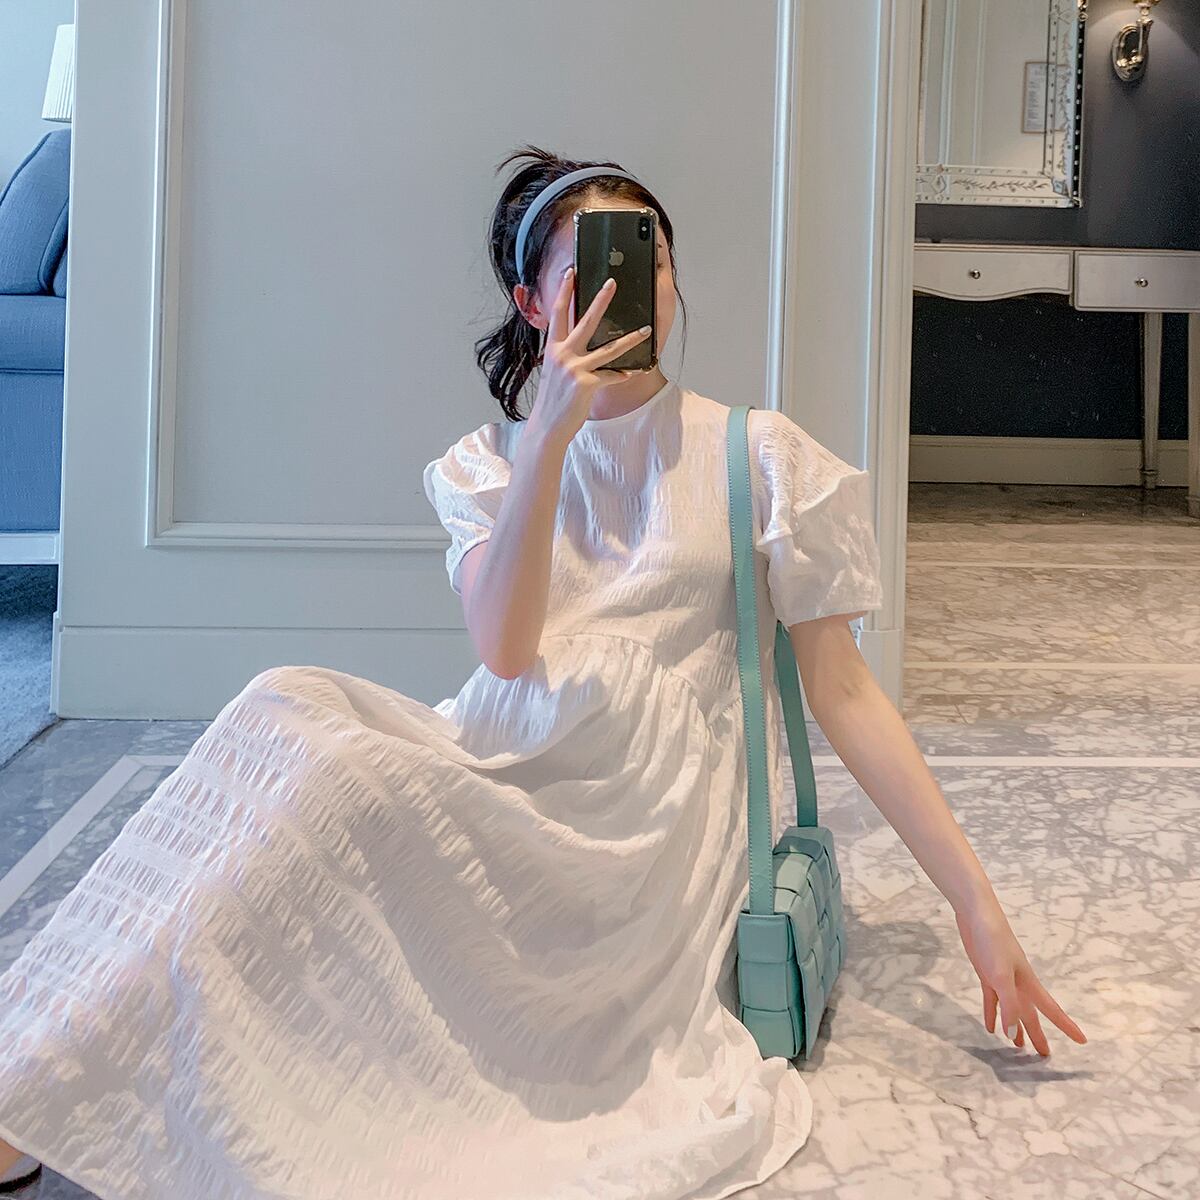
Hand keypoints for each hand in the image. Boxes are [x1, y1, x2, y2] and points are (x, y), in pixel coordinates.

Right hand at [527, 266, 652, 447]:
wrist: (548, 425)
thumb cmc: (554, 398)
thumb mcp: (555, 370)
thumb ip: (566, 353)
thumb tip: (582, 339)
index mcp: (553, 348)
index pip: (559, 313)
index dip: (563, 291)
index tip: (571, 272)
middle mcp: (563, 354)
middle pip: (585, 320)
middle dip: (600, 300)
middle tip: (612, 283)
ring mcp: (575, 369)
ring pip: (609, 349)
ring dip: (630, 339)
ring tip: (646, 330)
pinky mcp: (586, 384)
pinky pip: (612, 376)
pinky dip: (623, 375)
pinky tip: (634, 371)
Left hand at [954, 897, 1087, 1055]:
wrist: (976, 914)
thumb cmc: (993, 941)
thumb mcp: (1001, 975)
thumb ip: (1009, 1004)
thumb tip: (1012, 1033)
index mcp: (1028, 984)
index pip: (1051, 1010)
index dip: (1066, 1026)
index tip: (1082, 1041)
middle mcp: (1018, 984)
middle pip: (1030, 1014)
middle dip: (1037, 1033)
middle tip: (1044, 1055)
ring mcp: (1002, 978)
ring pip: (1012, 1009)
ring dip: (1015, 1027)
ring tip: (1018, 1047)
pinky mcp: (986, 974)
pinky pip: (992, 1000)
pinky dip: (993, 1013)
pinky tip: (991, 1027)